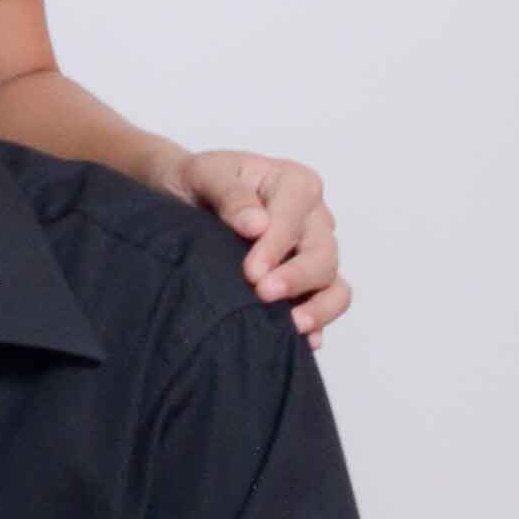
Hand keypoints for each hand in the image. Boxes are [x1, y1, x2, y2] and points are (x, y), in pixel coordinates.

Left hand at [168, 148, 349, 344]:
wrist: (185, 199)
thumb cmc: (199, 183)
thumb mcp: (204, 175)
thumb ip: (230, 194)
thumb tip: (256, 225)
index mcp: (294, 184)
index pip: (295, 216)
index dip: (277, 245)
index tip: (252, 271)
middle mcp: (313, 218)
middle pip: (322, 251)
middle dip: (296, 277)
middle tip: (263, 294)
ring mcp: (313, 251)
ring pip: (333, 280)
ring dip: (318, 306)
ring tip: (293, 327)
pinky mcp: (307, 281)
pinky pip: (326, 302)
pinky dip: (319, 322)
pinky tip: (303, 343)